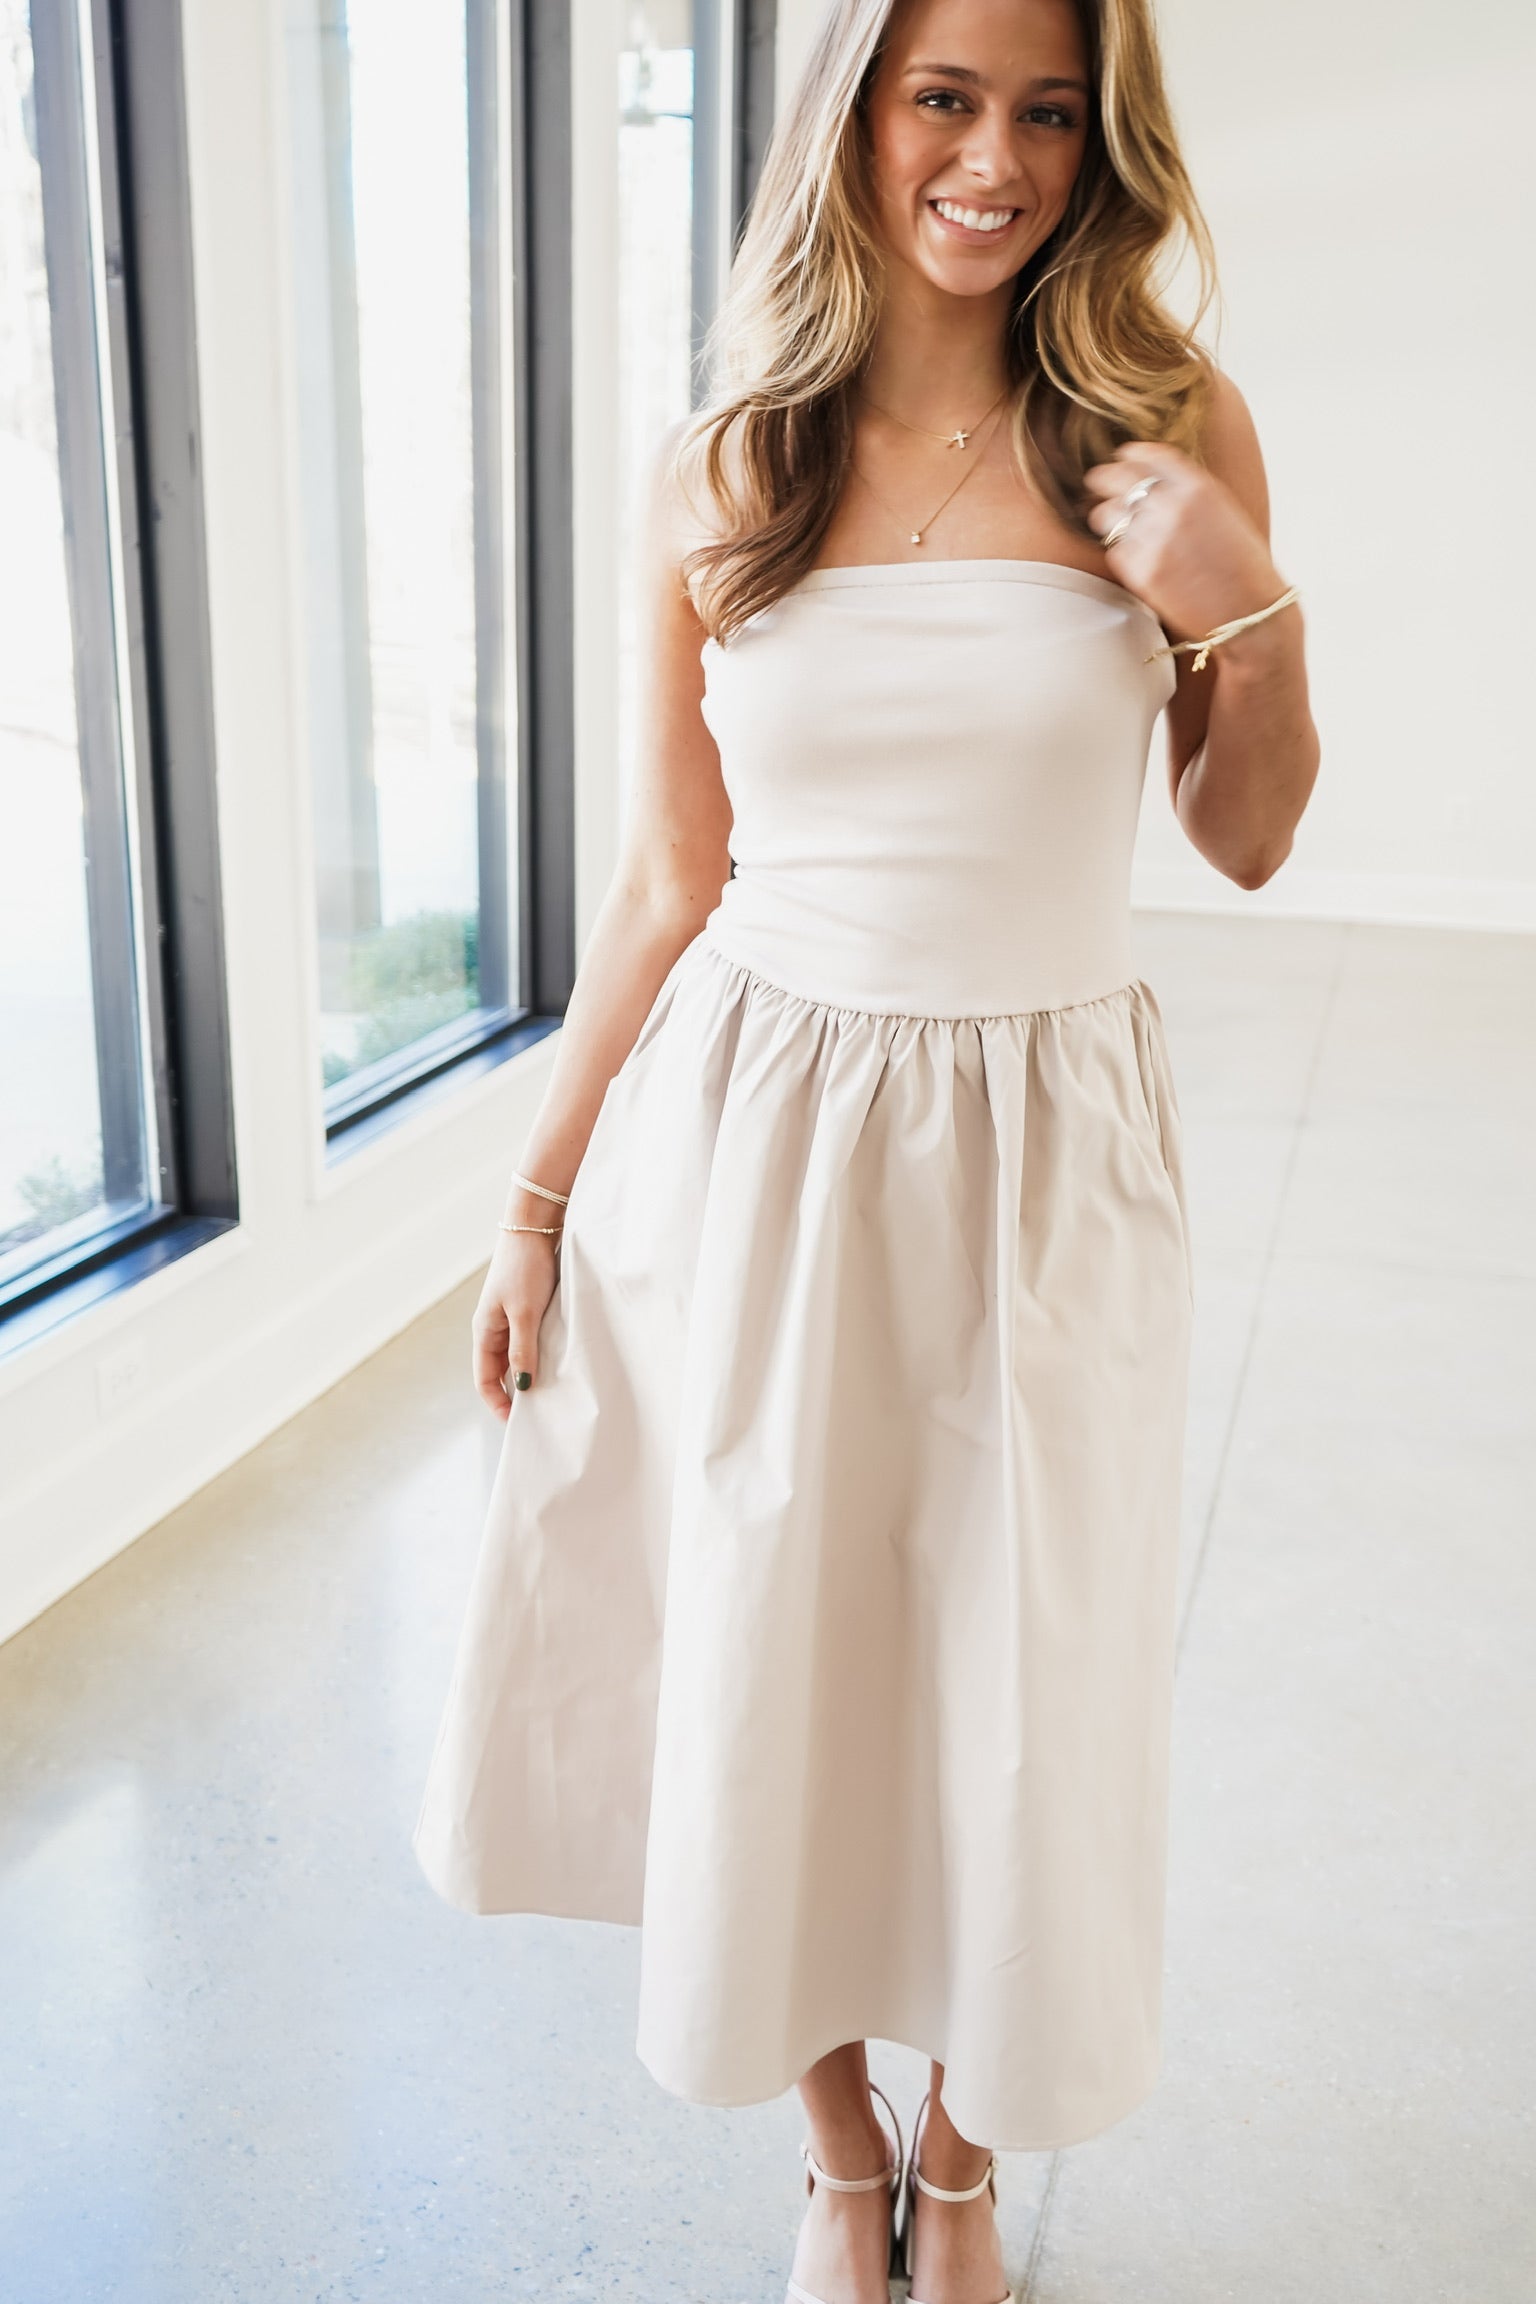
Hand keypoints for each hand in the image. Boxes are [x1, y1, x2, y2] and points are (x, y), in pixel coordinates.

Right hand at [472, 1231, 560, 1417]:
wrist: (534, 1226)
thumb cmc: (525, 1267)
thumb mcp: (524, 1313)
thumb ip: (522, 1350)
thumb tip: (523, 1386)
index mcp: (485, 1332)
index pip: (485, 1381)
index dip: (499, 1404)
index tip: (519, 1424)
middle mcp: (494, 1328)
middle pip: (500, 1373)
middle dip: (516, 1394)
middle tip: (541, 1414)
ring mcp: (511, 1318)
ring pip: (517, 1357)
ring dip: (531, 1374)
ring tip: (553, 1393)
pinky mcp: (528, 1308)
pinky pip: (531, 1341)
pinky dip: (541, 1355)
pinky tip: (560, 1363)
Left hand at [1084, 440, 1284, 648]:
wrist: (1250, 611)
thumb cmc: (1242, 564)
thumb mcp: (1224, 511)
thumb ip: (1188, 493)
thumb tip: (1150, 482)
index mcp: (1199, 487)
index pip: (1150, 456)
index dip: (1130, 455)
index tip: (1122, 458)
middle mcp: (1174, 508)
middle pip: (1119, 479)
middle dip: (1103, 479)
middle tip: (1096, 482)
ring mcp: (1155, 541)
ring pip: (1107, 515)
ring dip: (1106, 516)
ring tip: (1109, 521)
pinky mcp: (1142, 573)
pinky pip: (1115, 551)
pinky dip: (1121, 552)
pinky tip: (1135, 556)